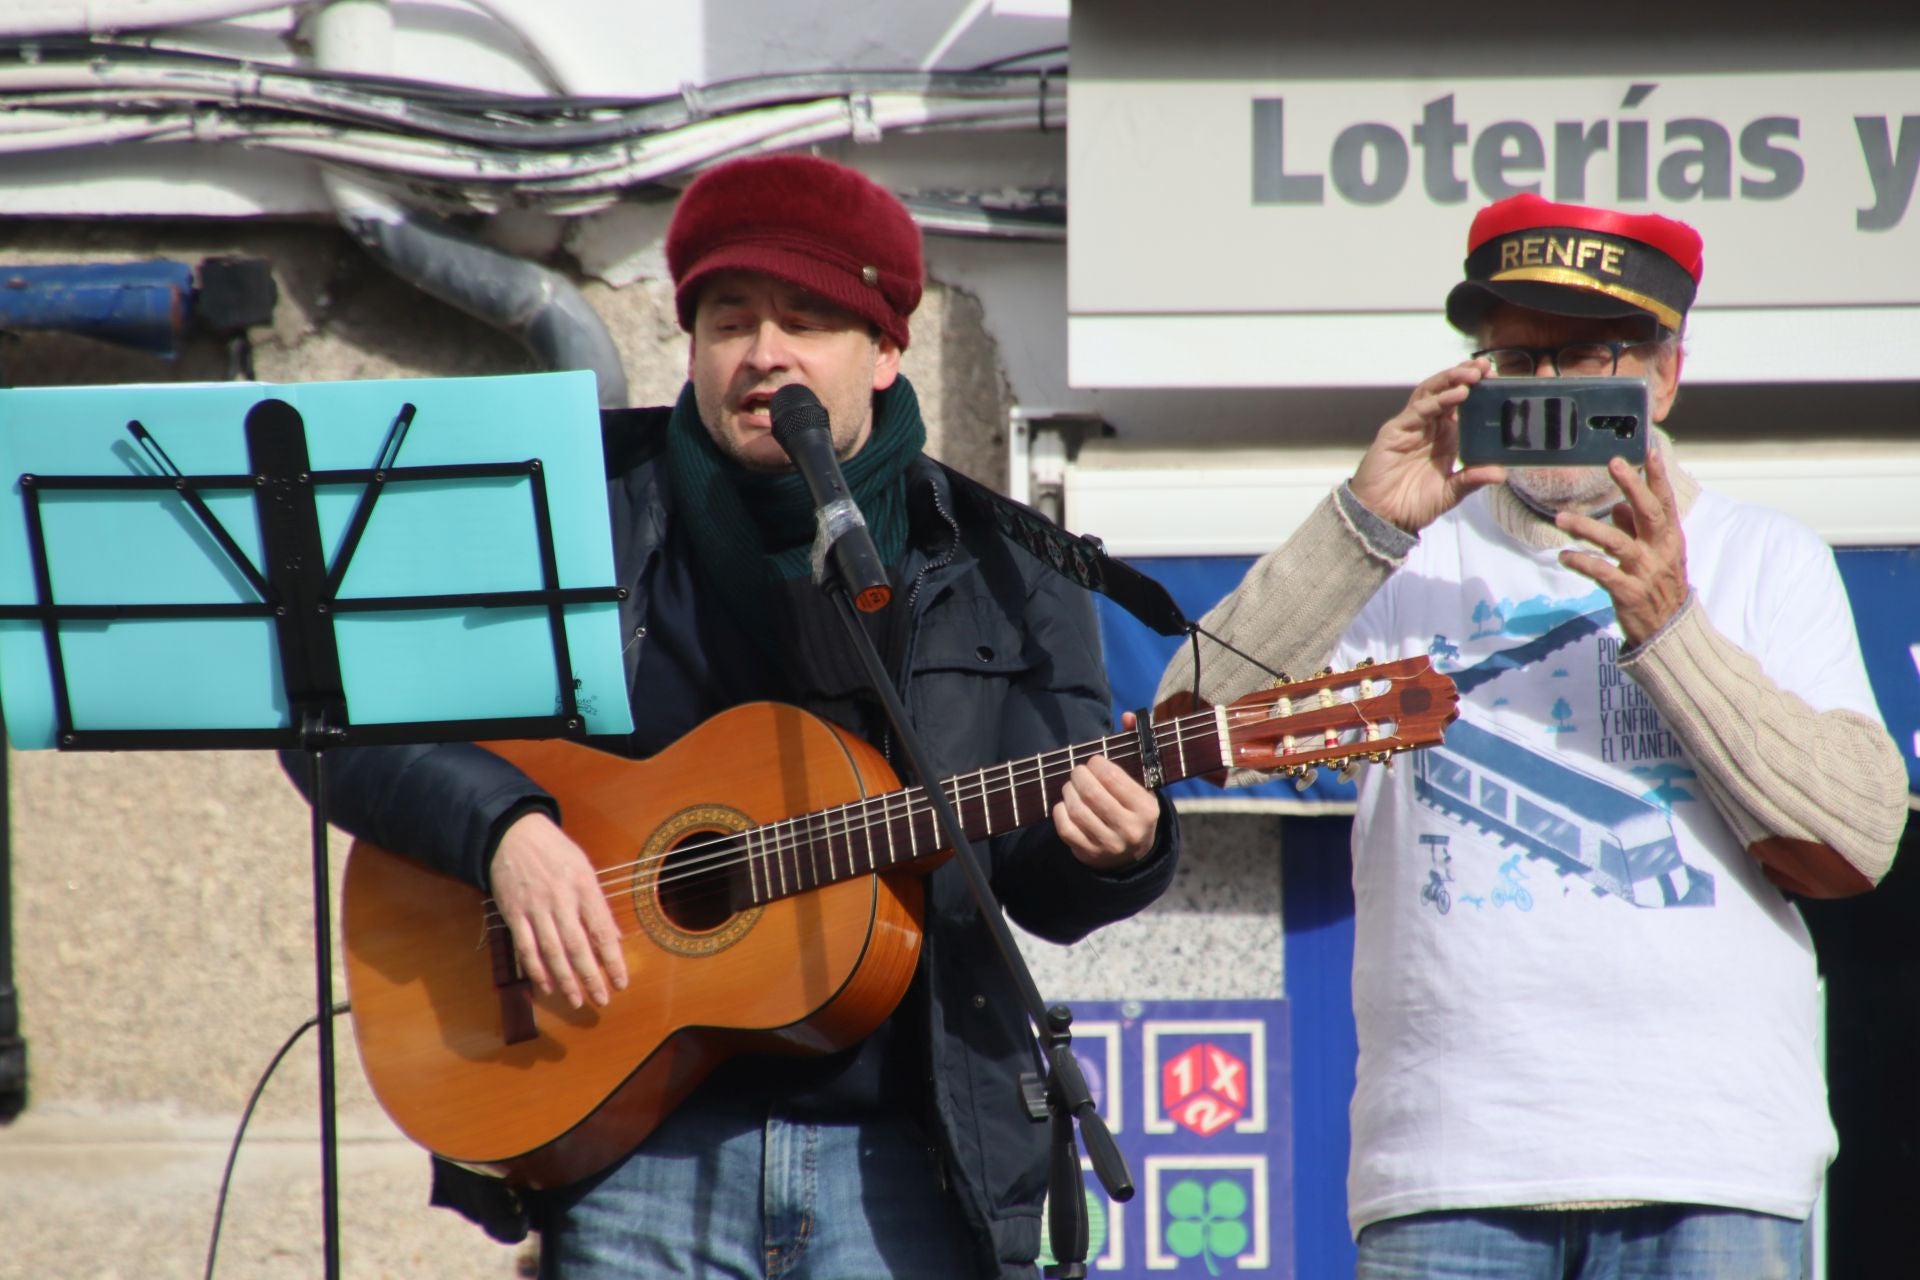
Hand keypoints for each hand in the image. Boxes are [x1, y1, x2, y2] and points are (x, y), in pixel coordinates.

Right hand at [488, 811, 628, 1008]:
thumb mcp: (585, 869)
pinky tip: (547, 986)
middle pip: (578, 947)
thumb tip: (615, 937)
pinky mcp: (514, 913)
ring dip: (566, 980)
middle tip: (602, 1000)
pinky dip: (536, 969)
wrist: (513, 833)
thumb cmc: (555, 851)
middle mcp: (561, 899)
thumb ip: (598, 905)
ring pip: (552, 952)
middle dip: (591, 977)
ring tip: (577, 1000)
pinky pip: (526, 947)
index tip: (622, 982)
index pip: (603, 931)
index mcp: (584, 887)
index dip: (613, 961)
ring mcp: (535, 908)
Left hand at [1052, 711, 1161, 869]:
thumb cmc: (1134, 807)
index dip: (1097, 765)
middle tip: (1077, 770)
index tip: (1093, 761)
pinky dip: (1060, 812)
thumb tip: (1128, 716)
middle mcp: (1129, 830)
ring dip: (1068, 792)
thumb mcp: (1143, 782)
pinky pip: (1065, 828)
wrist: (1133, 854)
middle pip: (1092, 794)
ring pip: (1077, 811)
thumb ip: (1136, 746)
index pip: (1114, 779)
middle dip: (1079, 776)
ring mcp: (1108, 845)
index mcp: (1146, 809)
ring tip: (1071, 785)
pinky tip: (1065, 804)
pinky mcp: (1089, 854)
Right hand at [1349, 359, 1507, 532]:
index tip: (1496, 377)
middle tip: (1486, 367)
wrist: (1383, 518)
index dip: (1478, 388)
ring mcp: (1411, 427)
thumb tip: (1501, 473)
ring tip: (1472, 374)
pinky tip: (1456, 395)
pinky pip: (1417, 411)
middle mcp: (1429, 427)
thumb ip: (1472, 480)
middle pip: (1446, 391)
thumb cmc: (1413, 504)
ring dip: (1451, 380)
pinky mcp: (1395, 432)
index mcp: (1445, 437)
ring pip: (1430, 393)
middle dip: (1464, 375)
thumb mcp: (1451, 492)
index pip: (1462, 404)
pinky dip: (1436, 401)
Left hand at [1555, 447, 1688, 647]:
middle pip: (1649, 513)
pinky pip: (1603, 573)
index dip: (1658, 476)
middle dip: (1632, 486)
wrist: (1668, 632)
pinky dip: (1583, 563)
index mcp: (1669, 538)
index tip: (1649, 450)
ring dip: (1588, 528)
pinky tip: (1564, 556)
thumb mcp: (1655, 555)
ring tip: (1561, 518)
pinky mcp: (1629, 593)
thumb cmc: (1658, 587)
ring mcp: (1646, 573)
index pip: (1665, 502)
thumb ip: (1636, 531)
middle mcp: (1661, 551)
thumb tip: (1619, 507)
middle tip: (1613, 463)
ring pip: (1618, 543)